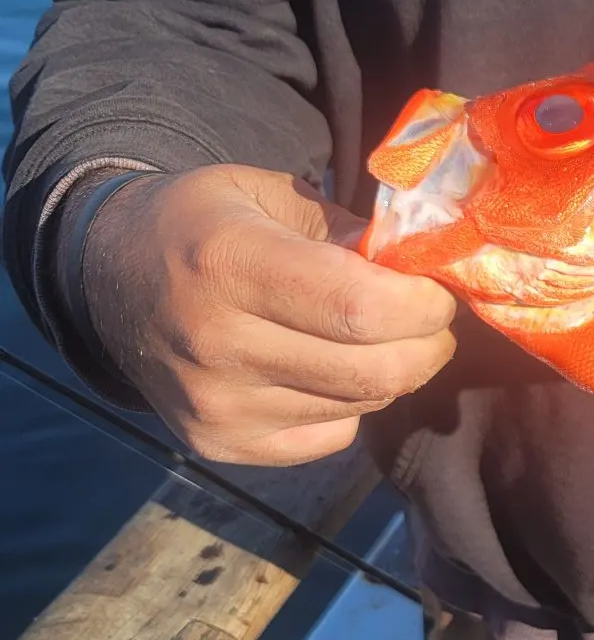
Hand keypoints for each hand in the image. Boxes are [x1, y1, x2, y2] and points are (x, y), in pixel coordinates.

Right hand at [83, 164, 456, 464]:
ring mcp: (216, 405)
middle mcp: (216, 343)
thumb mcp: (270, 195)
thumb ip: (349, 230)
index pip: (363, 308)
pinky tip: (334, 369)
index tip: (440, 288)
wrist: (108, 279)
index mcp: (228, 262)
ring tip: (386, 336)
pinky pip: (332, 436)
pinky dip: (355, 404)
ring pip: (362, 405)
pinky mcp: (221, 444)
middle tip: (434, 319)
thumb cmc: (206, 224)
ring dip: (396, 372)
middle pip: (375, 371)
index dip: (425, 304)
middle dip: (429, 344)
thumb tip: (422, 266)